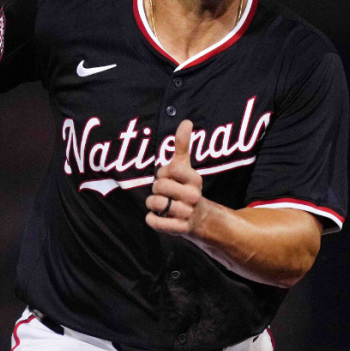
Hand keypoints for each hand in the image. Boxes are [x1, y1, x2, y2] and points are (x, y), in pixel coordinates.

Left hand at [146, 120, 204, 235]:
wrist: (197, 217)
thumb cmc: (185, 186)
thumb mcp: (184, 166)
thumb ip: (183, 144)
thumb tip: (186, 121)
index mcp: (195, 179)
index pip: (169, 169)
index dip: (164, 172)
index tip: (170, 177)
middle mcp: (193, 196)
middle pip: (159, 186)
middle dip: (156, 188)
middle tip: (165, 192)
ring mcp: (187, 213)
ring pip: (155, 203)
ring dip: (153, 204)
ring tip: (162, 204)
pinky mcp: (179, 229)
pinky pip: (156, 222)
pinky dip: (152, 219)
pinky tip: (157, 216)